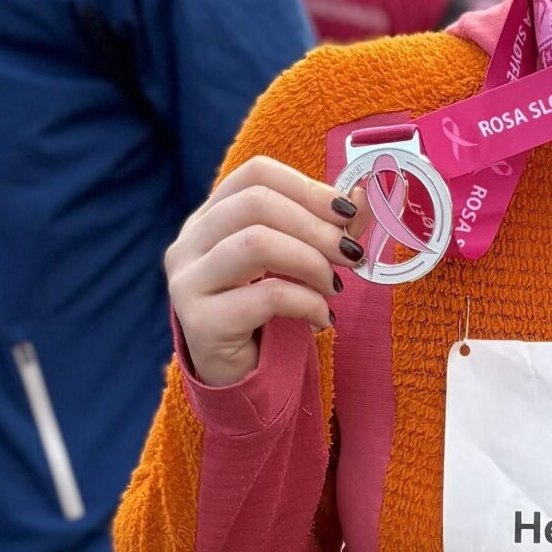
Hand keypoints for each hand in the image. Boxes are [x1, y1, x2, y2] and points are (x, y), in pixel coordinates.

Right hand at [167, 156, 355, 387]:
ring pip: (256, 243)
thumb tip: (362, 194)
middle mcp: (190, 243)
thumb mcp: (300, 261)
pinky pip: (265, 296)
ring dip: (311, 261)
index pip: (255, 174)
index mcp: (211, 218)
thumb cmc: (270, 312)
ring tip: (334, 286)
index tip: (346, 213)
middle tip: (349, 254)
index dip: (306, 186)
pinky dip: (308, 303)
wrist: (241, 378)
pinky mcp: (201, 322)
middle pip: (256, 203)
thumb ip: (329, 228)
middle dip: (315, 226)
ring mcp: (189, 282)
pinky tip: (323, 318)